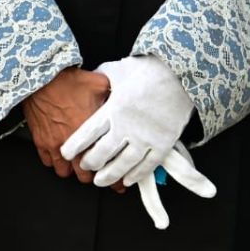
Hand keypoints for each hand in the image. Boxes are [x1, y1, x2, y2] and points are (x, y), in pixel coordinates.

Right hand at [22, 67, 109, 181]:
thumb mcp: (99, 83)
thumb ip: (113, 96)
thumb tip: (125, 99)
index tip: (117, 181)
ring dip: (72, 170)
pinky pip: (48, 162)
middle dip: (92, 176)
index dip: (113, 177)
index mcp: (91, 133)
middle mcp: (73, 144)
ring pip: (65, 173)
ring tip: (78, 166)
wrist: (40, 80)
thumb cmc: (67, 81)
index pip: (105, 164)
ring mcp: (55, 145)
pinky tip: (61, 156)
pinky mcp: (41, 142)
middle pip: (85, 175)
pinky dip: (55, 162)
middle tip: (98, 174)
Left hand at [61, 56, 197, 187]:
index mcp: (113, 109)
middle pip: (102, 154)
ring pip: (122, 165)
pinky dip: (136, 175)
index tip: (66, 154)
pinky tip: (127, 180)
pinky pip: (147, 166)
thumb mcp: (118, 70)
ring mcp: (146, 138)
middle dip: (90, 164)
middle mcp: (127, 127)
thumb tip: (90, 82)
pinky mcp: (163, 144)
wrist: (182, 74)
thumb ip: (101, 79)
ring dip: (109, 176)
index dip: (74, 147)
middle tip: (86, 166)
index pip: (87, 134)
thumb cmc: (148, 70)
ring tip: (100, 180)